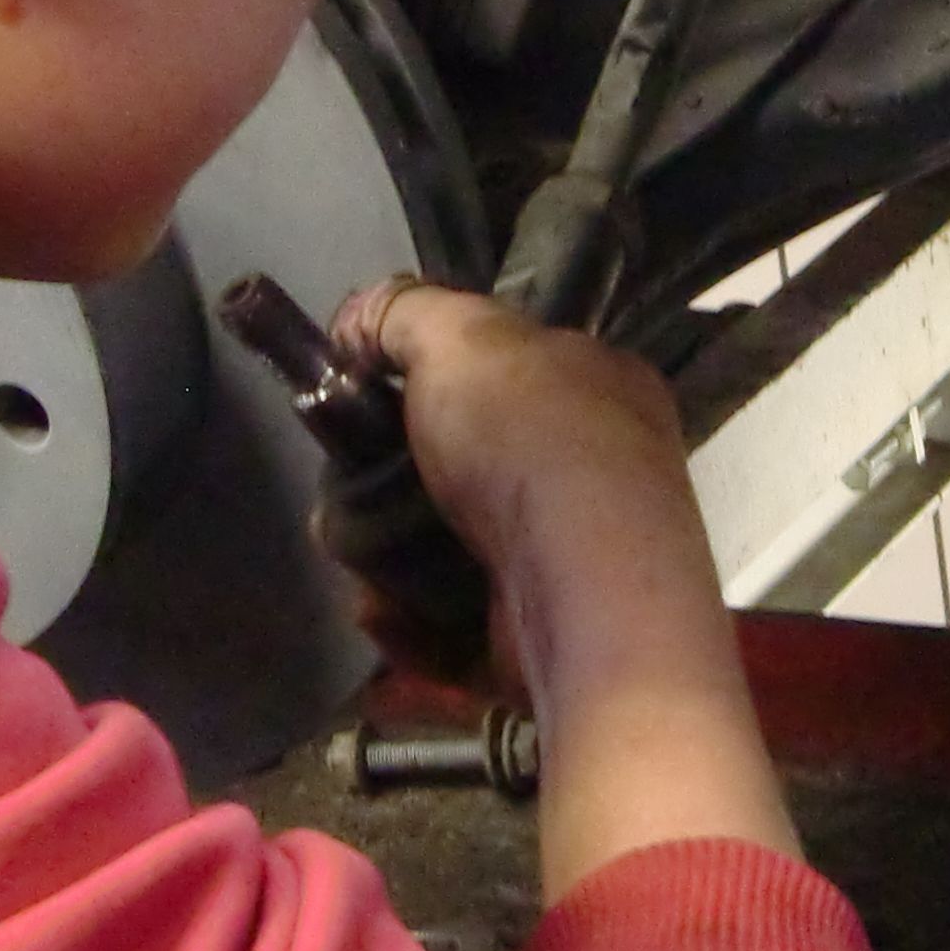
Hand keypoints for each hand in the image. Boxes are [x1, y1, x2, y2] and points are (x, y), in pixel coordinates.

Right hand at [331, 279, 694, 598]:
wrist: (582, 590)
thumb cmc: (532, 442)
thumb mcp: (463, 337)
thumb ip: (405, 312)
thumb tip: (354, 319)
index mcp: (598, 390)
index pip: (509, 373)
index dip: (437, 382)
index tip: (374, 398)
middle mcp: (595, 474)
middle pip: (463, 471)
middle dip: (393, 488)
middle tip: (351, 491)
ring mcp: (567, 563)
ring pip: (448, 554)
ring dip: (388, 564)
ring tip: (364, 565)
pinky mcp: (535, 637)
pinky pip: (450, 627)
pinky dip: (408, 626)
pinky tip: (384, 614)